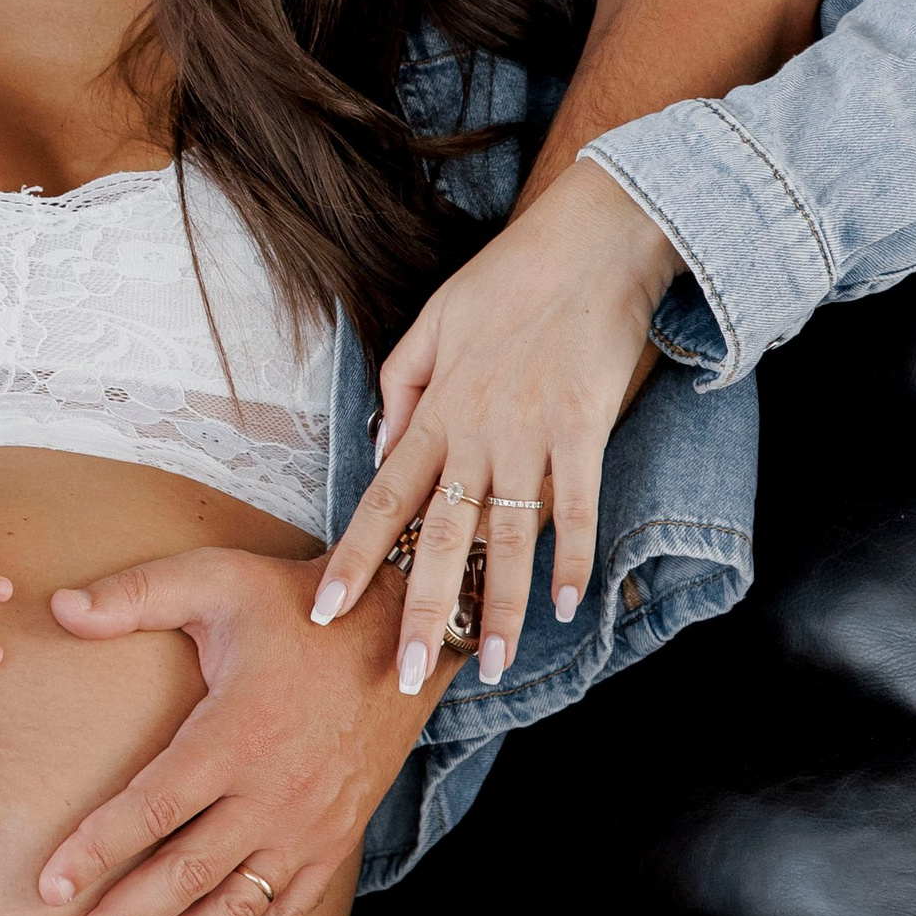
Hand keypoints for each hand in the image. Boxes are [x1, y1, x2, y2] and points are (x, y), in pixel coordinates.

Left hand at [37, 549, 423, 915]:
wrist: (405, 635)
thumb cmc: (296, 606)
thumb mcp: (218, 579)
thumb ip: (136, 593)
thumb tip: (58, 606)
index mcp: (236, 732)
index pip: (153, 806)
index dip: (98, 849)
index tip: (49, 888)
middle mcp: (272, 792)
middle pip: (185, 874)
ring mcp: (306, 826)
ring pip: (233, 907)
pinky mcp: (332, 842)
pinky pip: (285, 912)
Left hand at [313, 160, 682, 687]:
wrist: (589, 239)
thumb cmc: (511, 280)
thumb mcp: (433, 321)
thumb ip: (402, 388)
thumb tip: (377, 448)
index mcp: (435, 410)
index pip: (383, 499)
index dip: (354, 558)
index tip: (326, 611)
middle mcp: (475, 431)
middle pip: (440, 536)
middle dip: (422, 611)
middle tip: (406, 676)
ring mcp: (531, 432)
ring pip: (508, 536)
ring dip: (502, 606)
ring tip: (492, 666)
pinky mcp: (585, 425)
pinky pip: (579, 503)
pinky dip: (574, 555)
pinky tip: (569, 607)